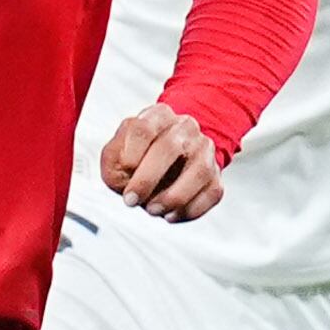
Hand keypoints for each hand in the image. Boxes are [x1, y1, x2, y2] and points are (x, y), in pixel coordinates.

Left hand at [99, 103, 226, 220]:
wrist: (170, 158)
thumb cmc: (139, 155)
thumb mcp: (117, 151)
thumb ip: (113, 160)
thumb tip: (124, 177)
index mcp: (158, 115)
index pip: (144, 128)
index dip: (132, 153)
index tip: (125, 171)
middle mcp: (185, 128)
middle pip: (170, 147)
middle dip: (148, 179)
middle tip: (132, 200)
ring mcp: (204, 151)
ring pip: (198, 172)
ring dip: (172, 197)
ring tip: (152, 209)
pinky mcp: (216, 175)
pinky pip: (211, 193)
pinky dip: (190, 209)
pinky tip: (171, 214)